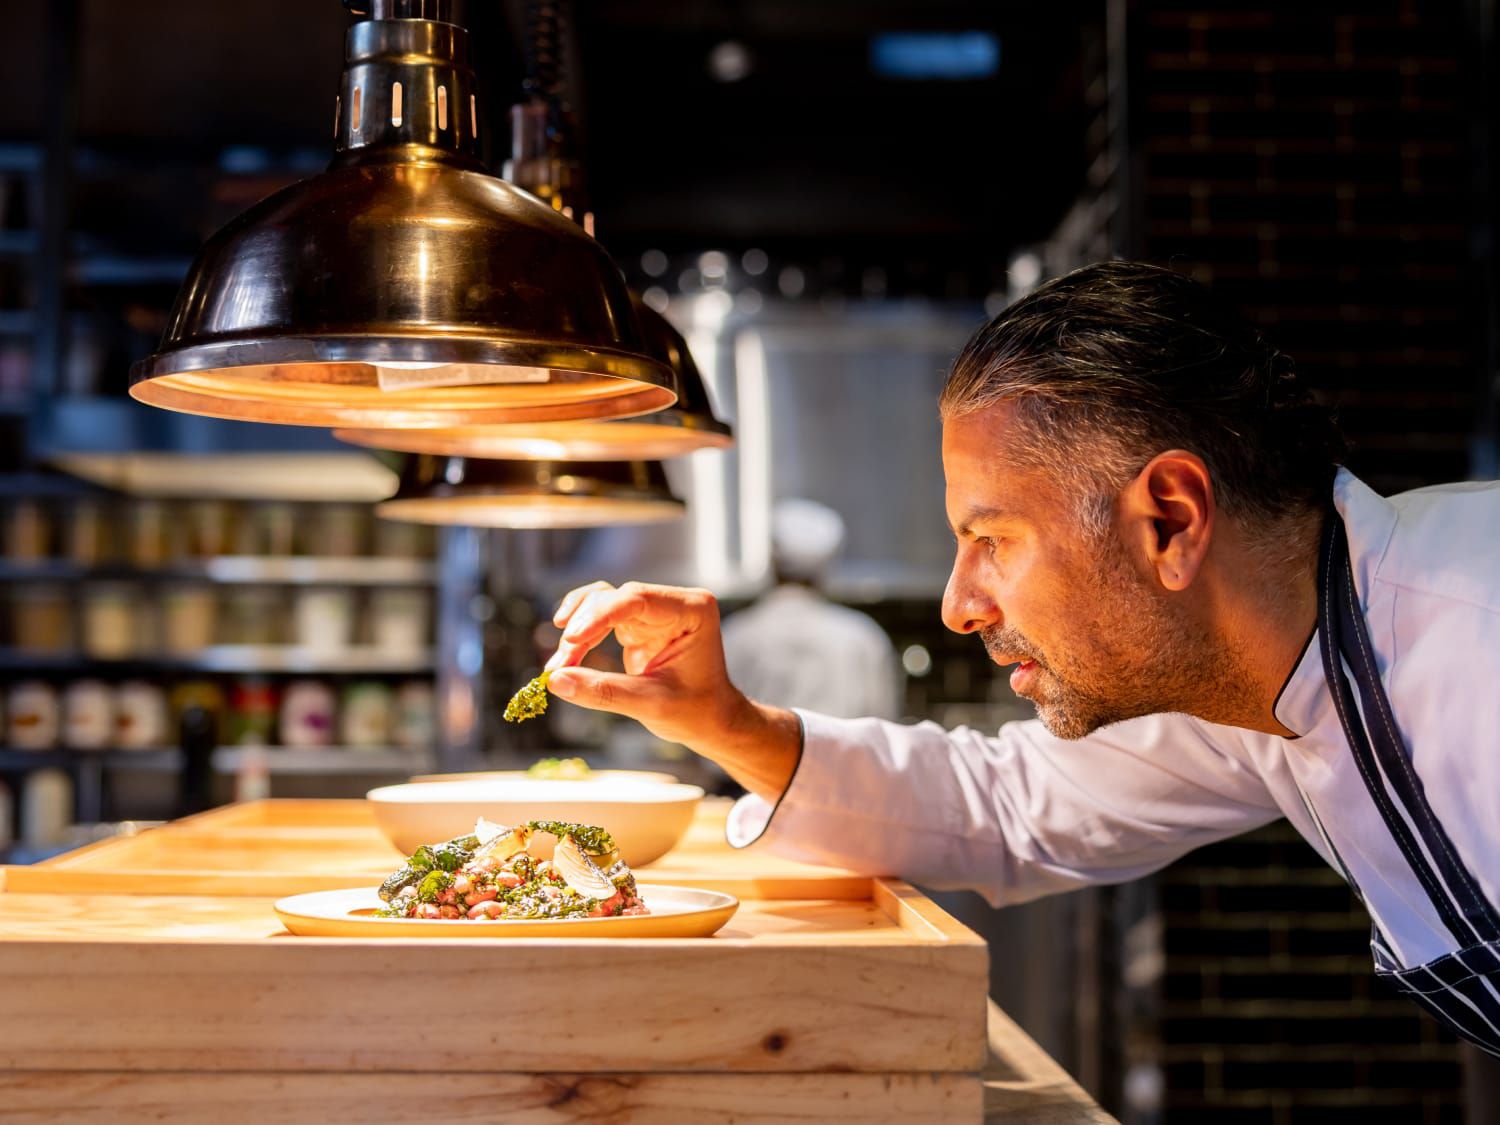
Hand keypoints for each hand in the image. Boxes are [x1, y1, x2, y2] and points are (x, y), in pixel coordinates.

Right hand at [544, 581, 799, 799]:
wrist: (712, 721)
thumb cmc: (696, 713)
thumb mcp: (651, 705)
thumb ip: (604, 691)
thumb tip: (555, 681)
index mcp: (692, 611)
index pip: (637, 599)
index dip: (599, 615)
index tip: (571, 638)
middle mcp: (673, 603)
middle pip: (614, 598)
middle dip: (583, 629)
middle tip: (561, 665)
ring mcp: (655, 612)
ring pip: (602, 603)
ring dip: (577, 632)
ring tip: (559, 666)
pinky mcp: (639, 624)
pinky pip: (601, 618)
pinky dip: (582, 636)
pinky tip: (566, 658)